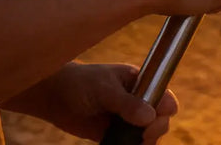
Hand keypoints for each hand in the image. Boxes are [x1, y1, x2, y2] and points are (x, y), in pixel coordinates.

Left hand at [7, 62, 177, 143]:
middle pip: (159, 120)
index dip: (165, 110)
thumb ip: (127, 103)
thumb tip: (150, 117)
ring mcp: (125, 119)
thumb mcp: (105, 89)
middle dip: (156, 130)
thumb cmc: (82, 83)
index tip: (153, 120)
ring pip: (146, 135)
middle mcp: (137, 101)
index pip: (163, 96)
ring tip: (134, 144)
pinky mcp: (112, 135)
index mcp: (140, 83)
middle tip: (143, 136)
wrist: (55, 96)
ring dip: (144, 143)